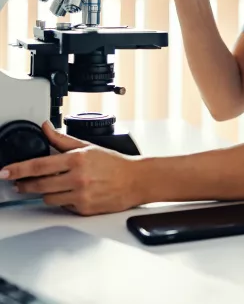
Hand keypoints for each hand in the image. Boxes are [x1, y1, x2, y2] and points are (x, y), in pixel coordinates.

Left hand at [0, 122, 141, 215]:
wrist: (135, 180)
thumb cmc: (114, 163)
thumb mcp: (88, 146)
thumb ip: (62, 139)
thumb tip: (45, 128)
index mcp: (77, 160)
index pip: (39, 165)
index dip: (18, 169)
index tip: (6, 172)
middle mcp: (77, 178)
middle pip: (39, 185)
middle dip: (24, 185)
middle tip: (18, 183)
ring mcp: (80, 196)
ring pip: (48, 198)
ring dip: (44, 193)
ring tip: (50, 186)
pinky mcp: (84, 209)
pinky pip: (62, 207)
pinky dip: (61, 201)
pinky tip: (69, 193)